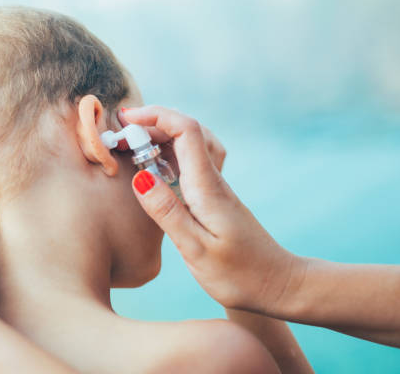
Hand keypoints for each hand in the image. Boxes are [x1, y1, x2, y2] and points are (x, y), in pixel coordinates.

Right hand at [122, 106, 303, 312]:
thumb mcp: (196, 249)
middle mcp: (214, 180)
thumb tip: (140, 178)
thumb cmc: (239, 274)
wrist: (277, 284)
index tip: (127, 119)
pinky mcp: (215, 197)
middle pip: (188, 130)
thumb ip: (167, 212)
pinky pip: (193, 160)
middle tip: (122, 134)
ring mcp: (216, 187)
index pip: (186, 131)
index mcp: (208, 188)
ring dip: (163, 134)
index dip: (156, 116)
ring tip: (136, 143)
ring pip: (192, 142)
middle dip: (153, 123)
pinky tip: (158, 164)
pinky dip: (172, 151)